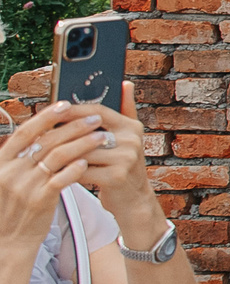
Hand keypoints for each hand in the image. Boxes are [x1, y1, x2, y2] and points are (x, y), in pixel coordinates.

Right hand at [0, 101, 102, 252]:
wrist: (11, 240)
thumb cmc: (16, 205)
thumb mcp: (10, 179)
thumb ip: (23, 157)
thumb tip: (44, 131)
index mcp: (2, 163)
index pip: (24, 133)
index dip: (45, 117)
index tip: (65, 105)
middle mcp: (11, 172)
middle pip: (46, 141)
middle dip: (73, 126)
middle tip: (95, 117)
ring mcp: (25, 186)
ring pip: (58, 156)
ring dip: (82, 143)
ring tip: (101, 136)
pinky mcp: (40, 200)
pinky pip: (62, 178)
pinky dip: (76, 167)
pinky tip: (89, 160)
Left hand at [33, 86, 157, 247]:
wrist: (134, 200)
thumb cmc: (123, 167)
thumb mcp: (129, 137)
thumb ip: (126, 110)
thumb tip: (125, 84)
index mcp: (132, 127)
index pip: (97, 111)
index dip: (73, 110)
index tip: (53, 111)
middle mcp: (132, 140)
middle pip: (86, 131)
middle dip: (62, 134)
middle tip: (42, 136)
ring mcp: (126, 158)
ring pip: (81, 151)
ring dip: (61, 154)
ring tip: (46, 154)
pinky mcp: (116, 177)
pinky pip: (82, 169)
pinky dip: (67, 171)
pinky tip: (57, 172)